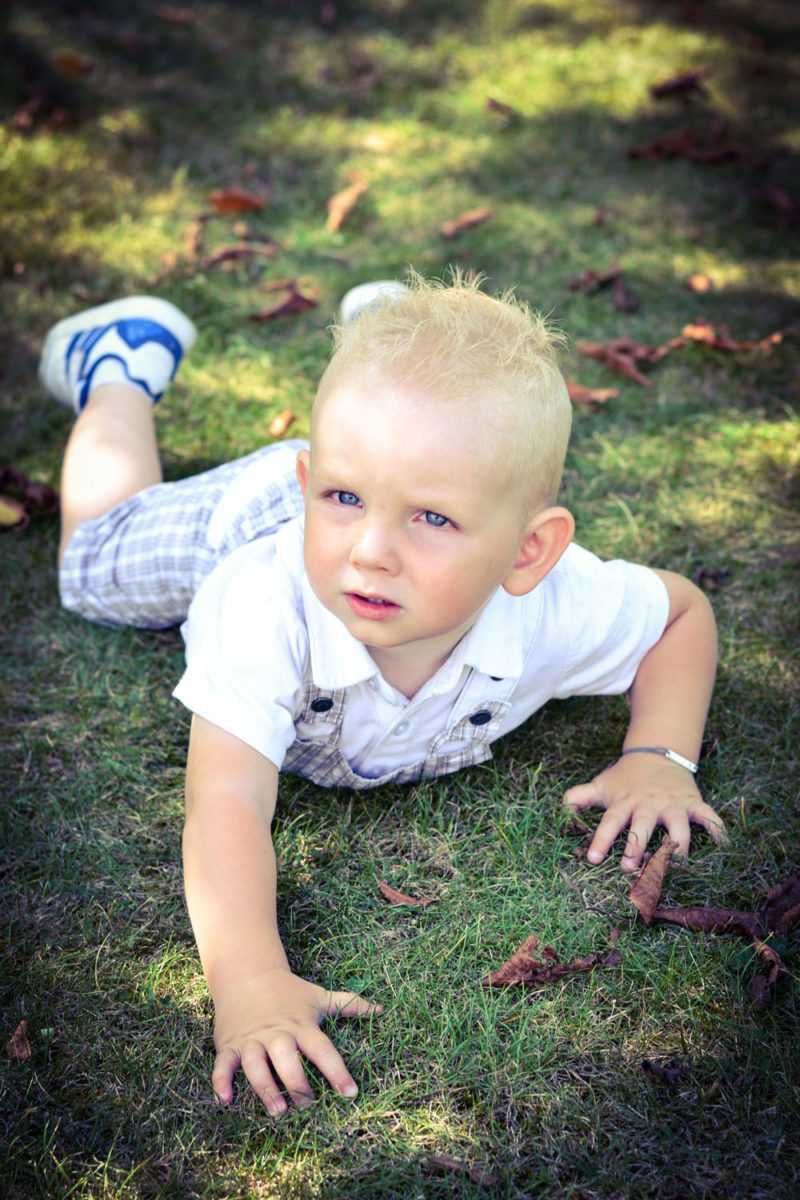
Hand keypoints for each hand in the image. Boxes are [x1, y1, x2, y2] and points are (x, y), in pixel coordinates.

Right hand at [211, 967, 380, 1115]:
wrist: (247, 974)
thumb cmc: (288, 991)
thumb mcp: (318, 997)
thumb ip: (349, 1004)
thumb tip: (380, 1008)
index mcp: (301, 1025)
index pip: (322, 1050)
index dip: (337, 1071)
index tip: (351, 1093)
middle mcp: (277, 1034)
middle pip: (287, 1059)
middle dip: (297, 1083)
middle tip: (307, 1105)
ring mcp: (251, 1040)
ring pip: (255, 1065)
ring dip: (265, 1088)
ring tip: (278, 1110)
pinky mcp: (230, 1045)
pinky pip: (222, 1066)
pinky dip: (221, 1083)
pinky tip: (225, 1101)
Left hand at [563, 753, 725, 871]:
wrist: (656, 753)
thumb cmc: (624, 778)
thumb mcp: (599, 785)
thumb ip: (576, 798)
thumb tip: (559, 816)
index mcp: (624, 802)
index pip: (610, 822)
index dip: (602, 840)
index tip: (594, 859)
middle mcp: (648, 804)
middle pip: (643, 826)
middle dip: (637, 846)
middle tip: (630, 868)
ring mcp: (673, 804)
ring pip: (678, 826)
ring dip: (677, 846)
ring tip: (675, 866)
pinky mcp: (693, 802)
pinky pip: (709, 816)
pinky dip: (718, 829)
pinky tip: (723, 845)